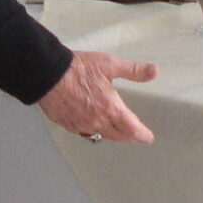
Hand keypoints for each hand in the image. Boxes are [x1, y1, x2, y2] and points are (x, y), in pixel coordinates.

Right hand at [38, 49, 157, 142]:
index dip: (142, 135)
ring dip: (111, 134)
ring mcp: (81, 125)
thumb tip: (154, 71)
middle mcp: (98, 122)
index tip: (148, 138)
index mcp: (111, 108)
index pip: (132, 129)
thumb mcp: (109, 64)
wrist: (48, 74)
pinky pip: (84, 132)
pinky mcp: (68, 124)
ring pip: (101, 135)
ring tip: (116, 132)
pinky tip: (92, 124)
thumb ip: (133, 70)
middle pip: (118, 136)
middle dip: (128, 136)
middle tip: (134, 135)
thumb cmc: (78, 69)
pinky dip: (93, 130)